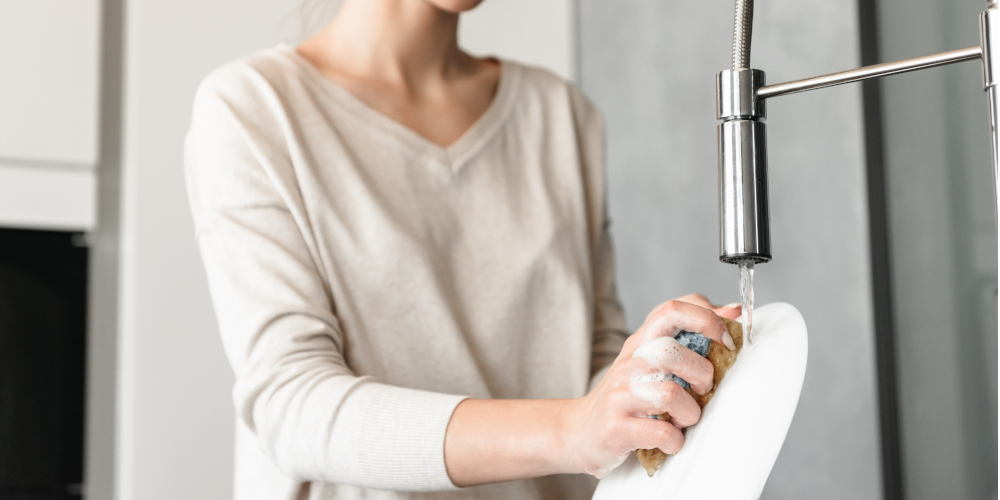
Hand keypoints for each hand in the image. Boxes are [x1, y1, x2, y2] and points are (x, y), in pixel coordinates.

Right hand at [561, 296, 737, 477]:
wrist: (580, 430)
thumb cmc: (628, 396)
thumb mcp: (652, 361)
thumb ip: (690, 337)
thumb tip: (734, 311)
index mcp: (641, 342)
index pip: (673, 309)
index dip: (708, 319)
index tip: (726, 343)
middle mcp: (629, 362)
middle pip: (674, 351)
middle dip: (702, 375)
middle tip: (702, 392)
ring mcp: (620, 394)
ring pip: (671, 394)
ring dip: (690, 413)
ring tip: (683, 420)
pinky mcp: (617, 427)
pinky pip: (662, 433)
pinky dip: (675, 441)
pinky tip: (670, 440)